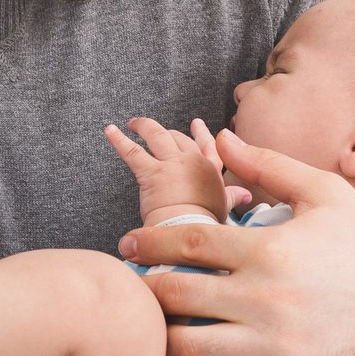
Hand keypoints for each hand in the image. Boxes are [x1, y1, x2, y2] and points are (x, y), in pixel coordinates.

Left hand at [105, 116, 232, 225]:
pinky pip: (132, 152)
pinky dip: (119, 139)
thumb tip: (245, 195)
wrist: (189, 233)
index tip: (196, 124)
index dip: (200, 133)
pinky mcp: (151, 173)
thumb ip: (231, 197)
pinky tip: (109, 130)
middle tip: (156, 130)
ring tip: (133, 123)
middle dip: (167, 133)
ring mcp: (172, 165)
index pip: (207, 145)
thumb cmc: (206, 225)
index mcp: (210, 171)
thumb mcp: (223, 208)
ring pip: (156, 136)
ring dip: (143, 126)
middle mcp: (192, 162)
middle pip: (178, 138)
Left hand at [120, 129, 354, 355]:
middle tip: (138, 291)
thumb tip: (221, 138)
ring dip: (164, 342)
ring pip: (189, 351)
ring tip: (159, 334)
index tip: (129, 247)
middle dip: (147, 292)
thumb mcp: (323, 193)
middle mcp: (264, 298)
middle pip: (176, 296)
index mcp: (267, 249)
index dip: (147, 244)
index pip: (186, 244)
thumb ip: (268, 164)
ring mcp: (273, 346)